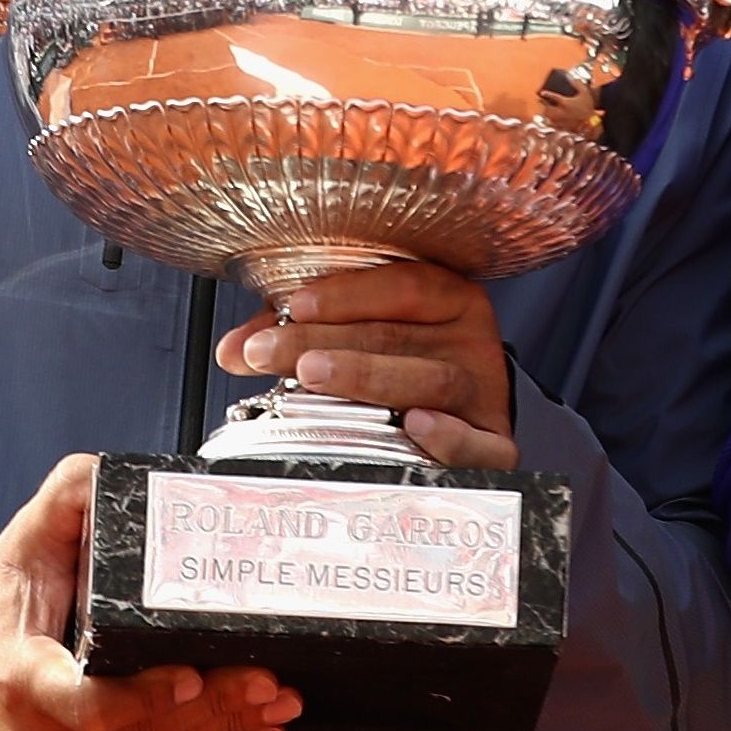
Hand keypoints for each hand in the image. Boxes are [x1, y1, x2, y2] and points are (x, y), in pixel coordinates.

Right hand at [0, 455, 302, 730]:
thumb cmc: (4, 605)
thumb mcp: (27, 540)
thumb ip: (72, 498)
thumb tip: (118, 475)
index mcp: (23, 676)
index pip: (82, 702)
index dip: (138, 698)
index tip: (187, 676)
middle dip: (209, 708)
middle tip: (263, 680)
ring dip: (224, 730)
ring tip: (277, 700)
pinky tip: (258, 730)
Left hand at [219, 261, 517, 468]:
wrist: (469, 420)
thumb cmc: (407, 367)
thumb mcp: (364, 333)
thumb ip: (304, 333)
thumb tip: (235, 349)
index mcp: (449, 301)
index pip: (403, 286)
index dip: (345, 294)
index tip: (291, 307)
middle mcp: (471, 342)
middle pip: (397, 336)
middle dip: (324, 341)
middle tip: (268, 352)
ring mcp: (484, 394)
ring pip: (431, 380)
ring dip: (367, 377)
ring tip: (312, 375)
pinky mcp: (495, 444)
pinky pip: (480, 444)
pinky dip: (449, 436)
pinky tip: (415, 425)